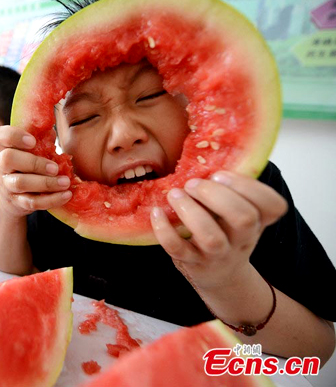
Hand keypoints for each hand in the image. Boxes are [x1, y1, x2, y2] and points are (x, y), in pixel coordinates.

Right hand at [0, 125, 71, 217]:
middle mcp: (2, 165)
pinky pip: (32, 202)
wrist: (14, 199)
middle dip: (34, 163)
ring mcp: (8, 185)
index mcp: (6, 148)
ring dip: (46, 183)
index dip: (13, 136)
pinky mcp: (17, 202)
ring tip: (65, 182)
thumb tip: (51, 126)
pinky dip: (51, 199)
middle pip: (8, 158)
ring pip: (21, 183)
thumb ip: (41, 139)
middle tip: (55, 168)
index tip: (32, 141)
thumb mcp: (32, 152)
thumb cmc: (28, 167)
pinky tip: (66, 195)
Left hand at [150, 171, 287, 290]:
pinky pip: (177, 249)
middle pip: (244, 218)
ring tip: (176, 195)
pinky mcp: (192, 263)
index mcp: (257, 221)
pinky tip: (156, 212)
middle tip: (194, 184)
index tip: (222, 174)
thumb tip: (208, 153)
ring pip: (211, 237)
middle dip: (217, 195)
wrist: (220, 277)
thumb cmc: (226, 234)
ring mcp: (217, 255)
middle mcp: (242, 239)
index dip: (250, 187)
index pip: (273, 206)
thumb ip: (232, 190)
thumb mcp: (237, 214)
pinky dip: (164, 229)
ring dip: (191, 211)